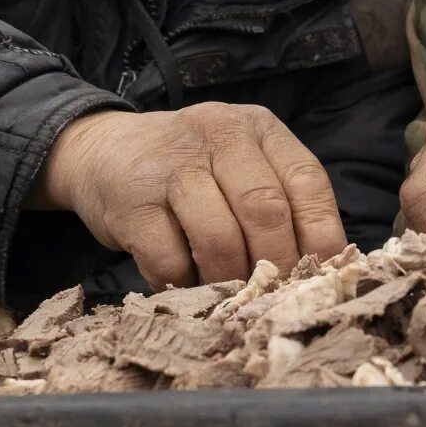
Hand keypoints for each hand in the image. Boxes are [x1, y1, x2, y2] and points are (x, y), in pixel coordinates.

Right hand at [29, 104, 346, 289]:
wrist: (101, 149)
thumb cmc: (190, 168)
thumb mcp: (241, 163)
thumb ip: (280, 200)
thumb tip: (322, 268)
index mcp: (260, 129)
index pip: (307, 182)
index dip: (322, 236)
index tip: (325, 276)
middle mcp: (219, 136)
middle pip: (265, 209)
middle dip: (277, 264)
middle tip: (275, 296)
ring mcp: (172, 165)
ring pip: (218, 236)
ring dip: (229, 279)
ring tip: (232, 297)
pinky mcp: (131, 201)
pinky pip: (168, 257)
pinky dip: (183, 283)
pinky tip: (186, 286)